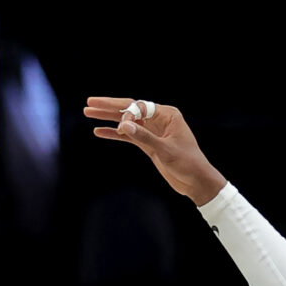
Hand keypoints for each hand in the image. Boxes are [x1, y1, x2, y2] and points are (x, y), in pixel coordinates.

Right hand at [83, 97, 225, 204]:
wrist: (197, 182)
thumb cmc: (188, 163)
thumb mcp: (166, 150)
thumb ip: (144, 137)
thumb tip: (123, 124)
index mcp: (167, 115)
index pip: (140, 107)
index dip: (127, 112)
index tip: (121, 125)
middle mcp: (159, 120)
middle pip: (130, 109)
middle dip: (109, 107)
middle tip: (89, 103)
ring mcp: (153, 132)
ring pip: (127, 122)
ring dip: (108, 119)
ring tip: (89, 113)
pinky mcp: (149, 144)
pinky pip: (129, 135)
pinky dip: (115, 134)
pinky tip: (100, 131)